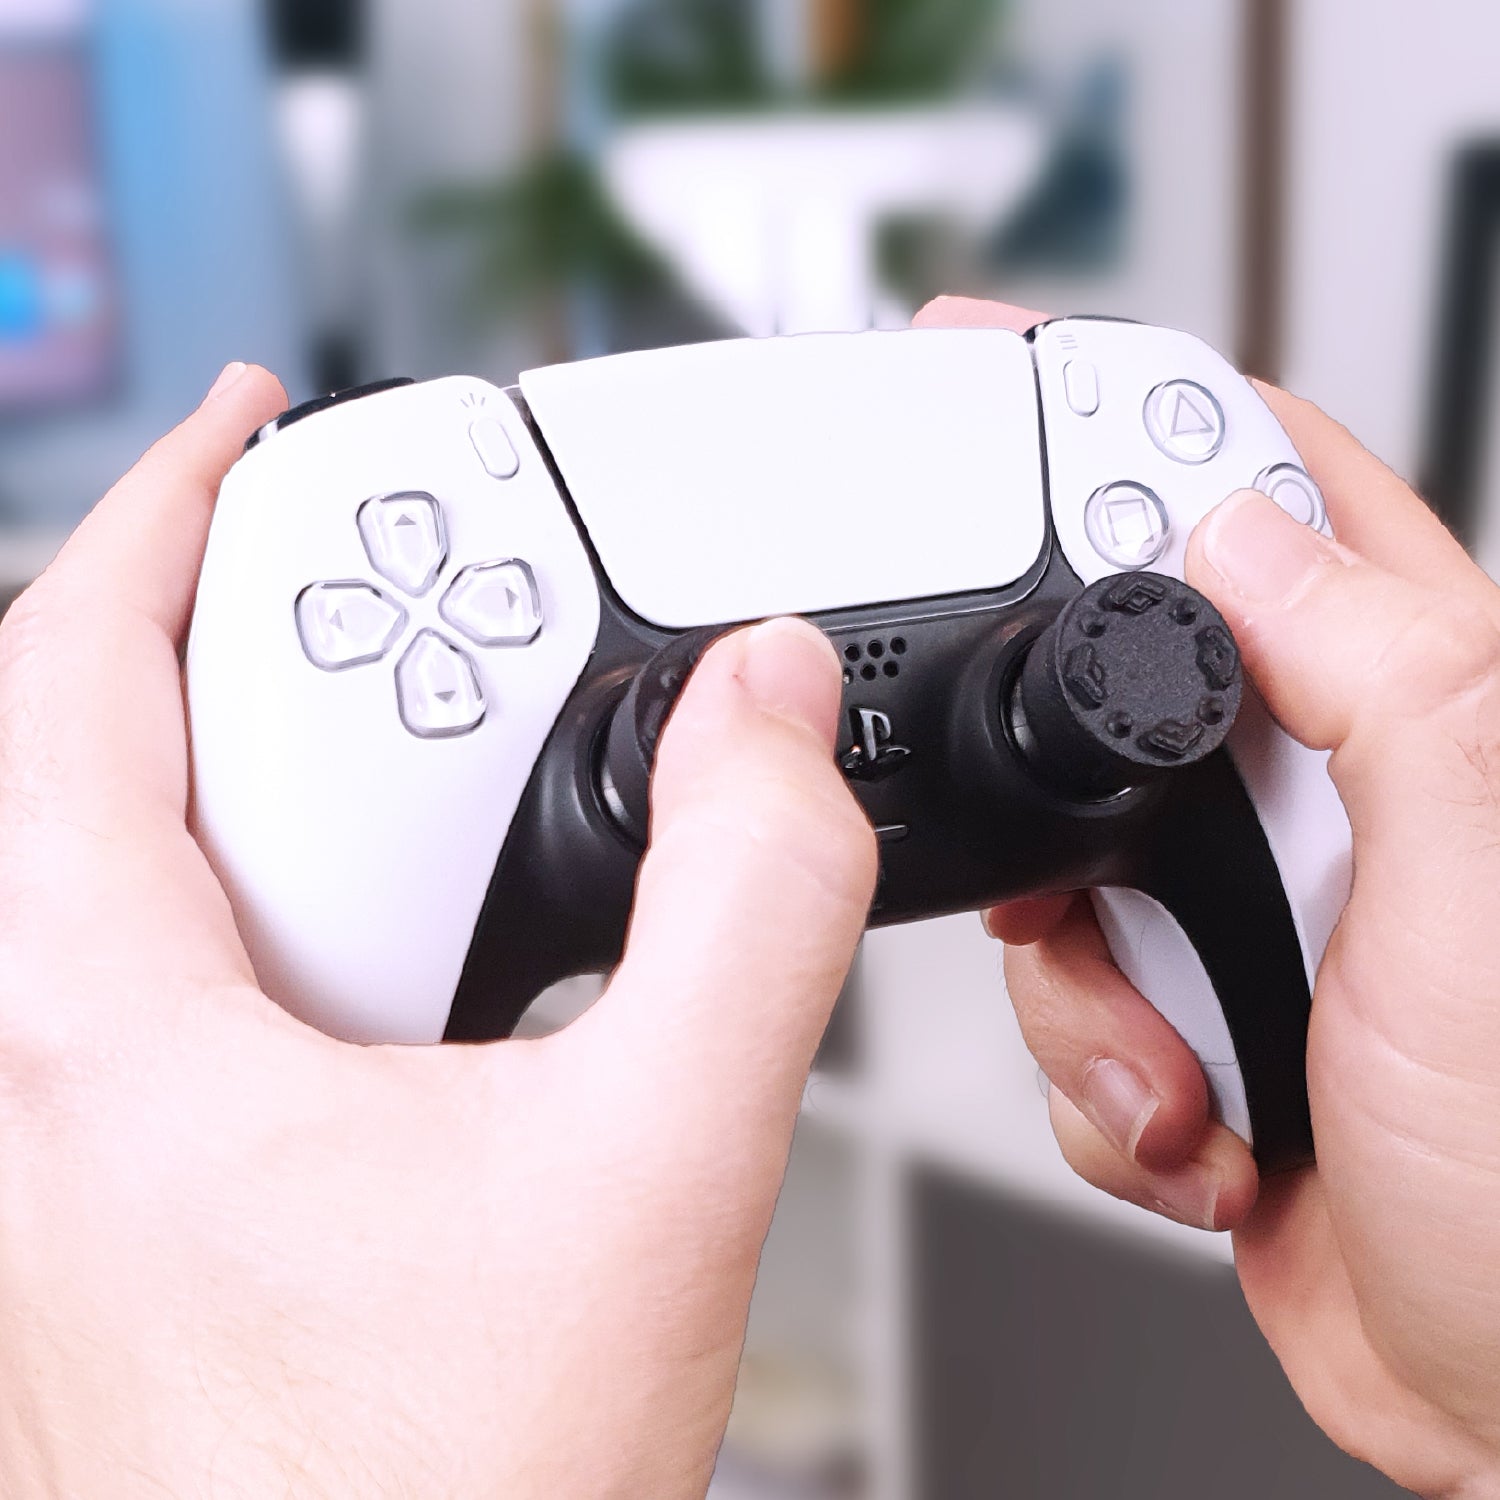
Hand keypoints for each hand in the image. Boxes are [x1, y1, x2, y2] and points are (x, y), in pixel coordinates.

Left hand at [0, 365, 875, 1496]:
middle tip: (385, 565)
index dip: (154, 508)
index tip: (246, 418)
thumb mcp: (657, 1171)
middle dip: (249, 617)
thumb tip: (776, 718)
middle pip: (102, 751)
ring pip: (156, 865)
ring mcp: (100, 1148)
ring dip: (294, 757)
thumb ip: (752, 910)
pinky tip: (440, 921)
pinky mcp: (165, 1202)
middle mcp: (60, 1078)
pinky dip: (313, 879)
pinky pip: (204, 967)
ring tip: (437, 721)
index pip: (60, 678)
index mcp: (103, 1033)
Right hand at [918, 297, 1499, 1494]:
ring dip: (1083, 986)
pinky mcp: (1186, 1009)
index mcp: (1419, 714)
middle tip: (1079, 879)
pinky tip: (1200, 1129)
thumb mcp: (1479, 897)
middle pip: (1116, 679)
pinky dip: (1100, 1076)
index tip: (997, 367)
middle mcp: (1329, 794)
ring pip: (1061, 860)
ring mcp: (1247, 905)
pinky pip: (1066, 996)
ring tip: (1187, 1064)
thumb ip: (1386, 686)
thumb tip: (1239, 533)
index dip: (1125, 411)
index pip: (1261, 492)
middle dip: (1058, 782)